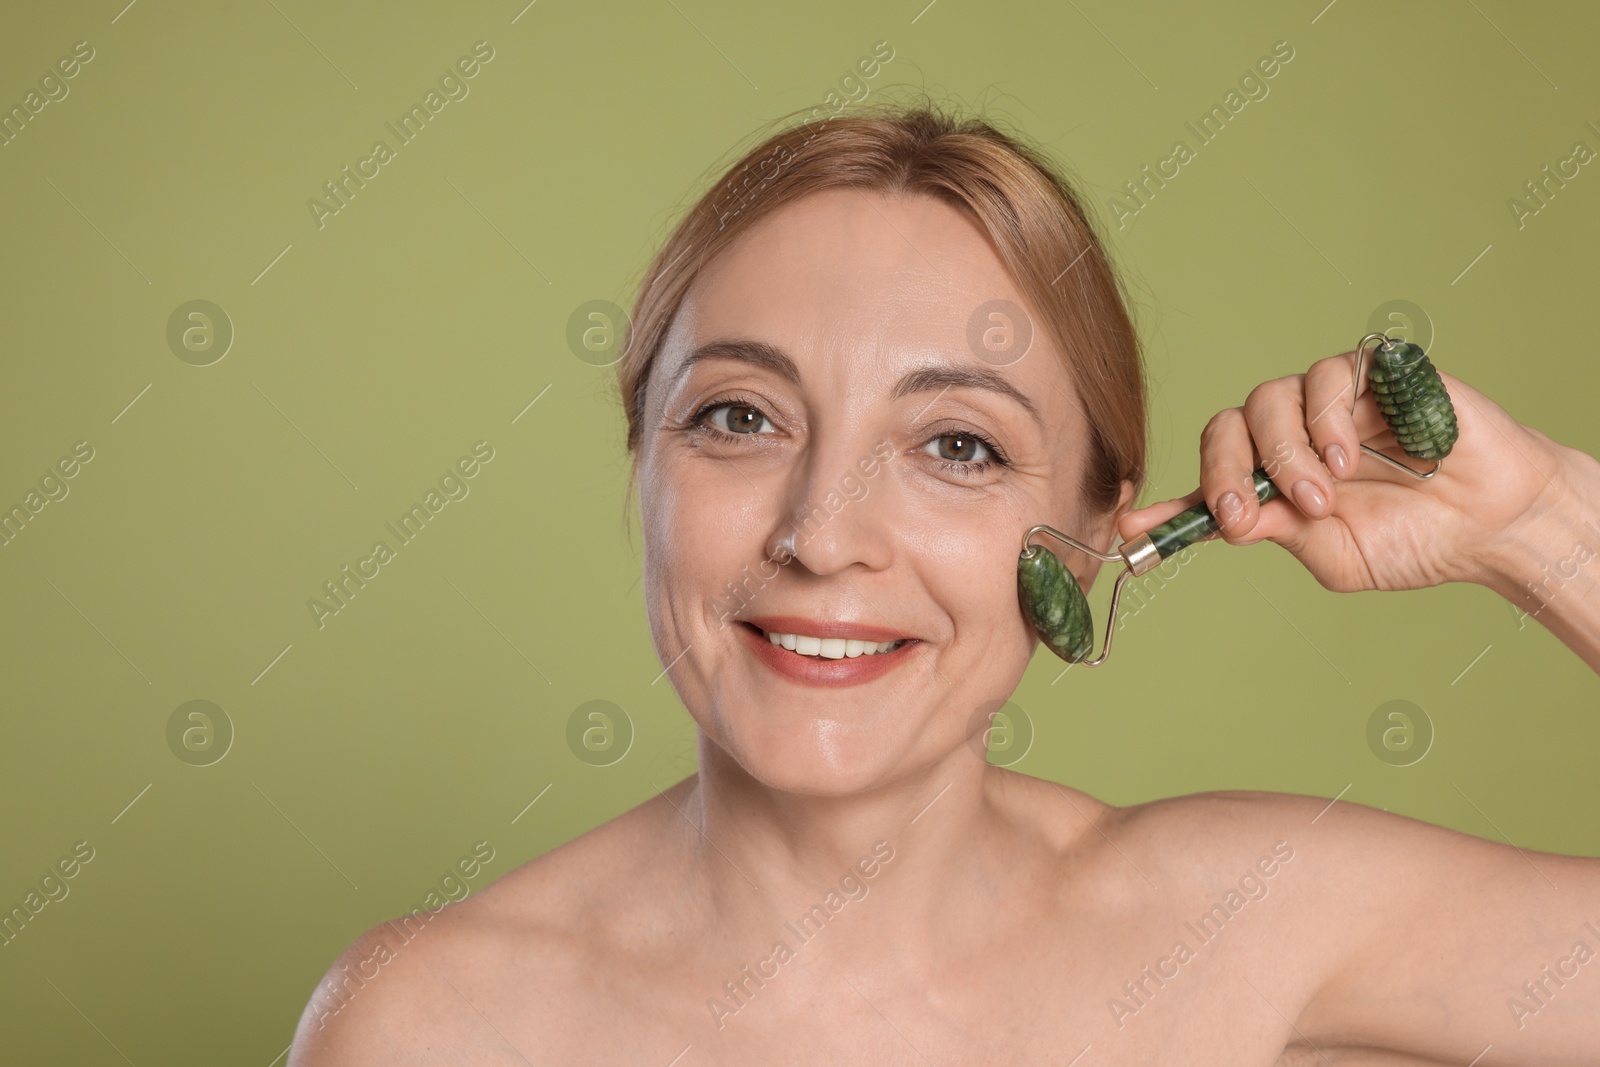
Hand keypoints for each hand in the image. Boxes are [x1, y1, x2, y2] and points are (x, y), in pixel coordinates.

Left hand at [1117, 348, 1567, 593]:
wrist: (1490, 525)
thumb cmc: (1412, 540)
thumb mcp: (1329, 551)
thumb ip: (1269, 529)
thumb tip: (1202, 525)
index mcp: (1270, 478)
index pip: (1207, 476)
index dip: (1167, 500)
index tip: (1131, 524)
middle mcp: (1288, 433)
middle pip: (1224, 428)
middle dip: (1224, 475)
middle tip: (1244, 516)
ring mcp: (1326, 400)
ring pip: (1266, 401)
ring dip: (1283, 455)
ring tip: (1323, 495)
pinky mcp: (1369, 372)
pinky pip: (1325, 376)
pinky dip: (1325, 419)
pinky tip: (1349, 456)